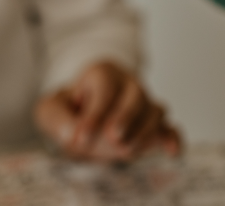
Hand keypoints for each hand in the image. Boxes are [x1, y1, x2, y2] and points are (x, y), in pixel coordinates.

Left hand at [33, 61, 179, 161]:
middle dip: (126, 117)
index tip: (80, 137)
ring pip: (155, 110)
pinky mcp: (153, 123)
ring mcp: (144, 103)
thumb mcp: (51, 109)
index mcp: (102, 73)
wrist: (85, 113)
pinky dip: (172, 138)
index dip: (95, 113)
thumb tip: (70, 133)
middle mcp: (128, 84)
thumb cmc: (70, 109)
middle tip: (112, 138)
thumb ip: (57, 117)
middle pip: (136, 94)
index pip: (104, 88)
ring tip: (126, 151)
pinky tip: (172, 152)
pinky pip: (169, 127)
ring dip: (144, 132)